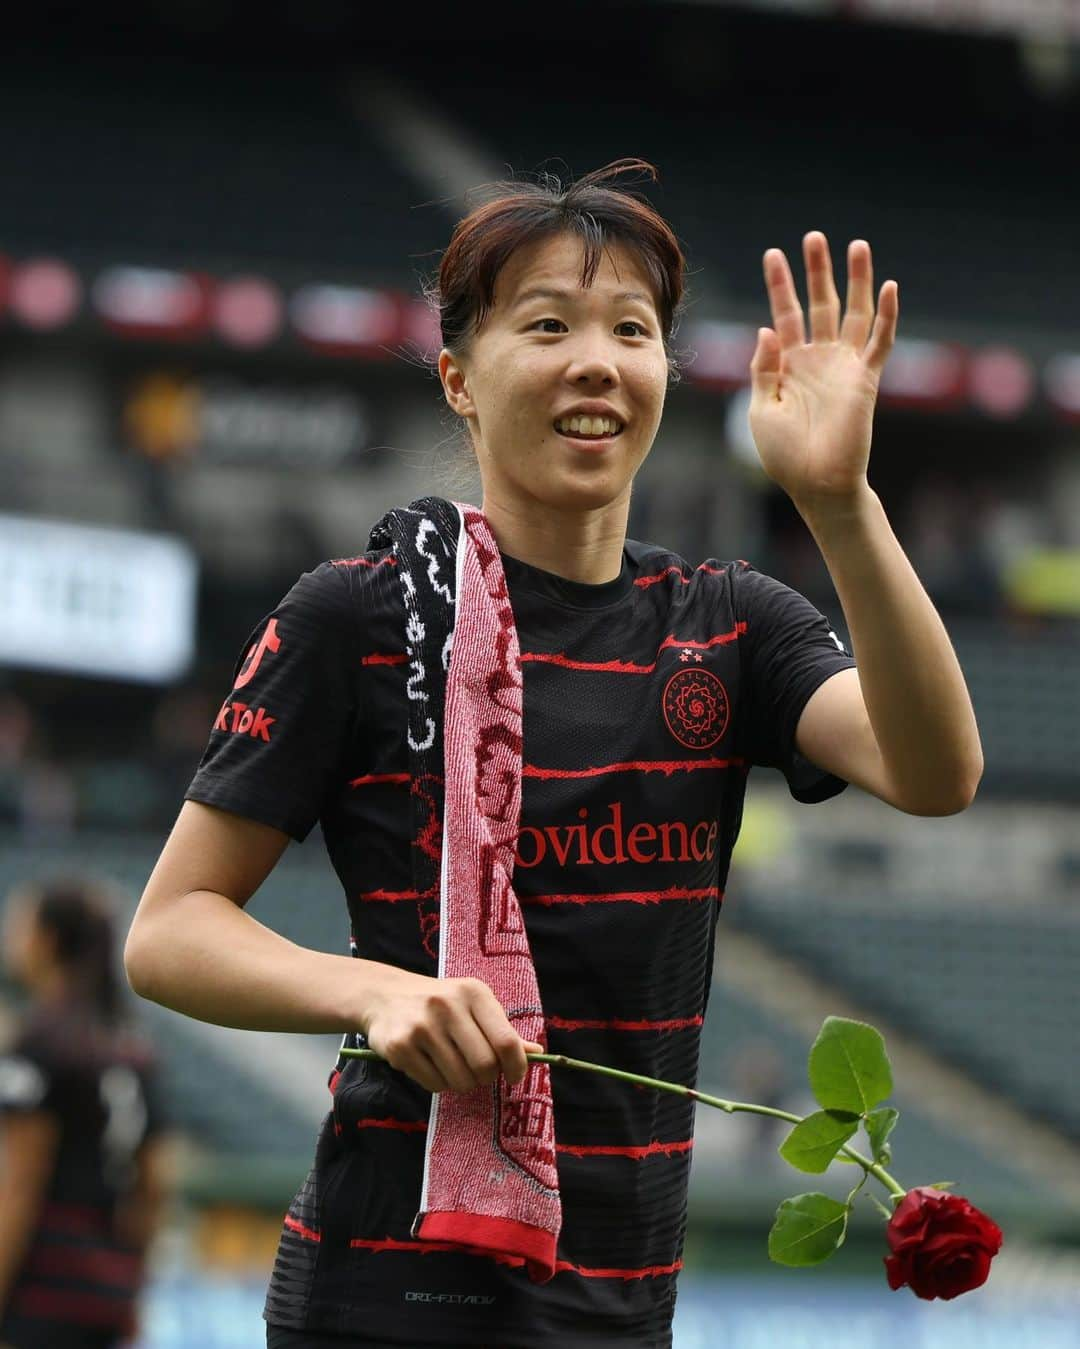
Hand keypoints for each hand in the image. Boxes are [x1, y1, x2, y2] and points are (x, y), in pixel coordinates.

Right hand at [359, 964, 542, 1093]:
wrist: (384, 995)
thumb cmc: (440, 1003)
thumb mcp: (473, 1005)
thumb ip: (503, 1029)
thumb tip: (536, 1052)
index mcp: (473, 992)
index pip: (506, 1041)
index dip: (516, 1066)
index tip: (514, 1075)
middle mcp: (448, 1006)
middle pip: (485, 1066)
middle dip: (485, 1076)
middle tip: (477, 1070)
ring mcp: (422, 1026)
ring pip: (459, 1080)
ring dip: (461, 1082)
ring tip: (451, 1064)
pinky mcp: (400, 1046)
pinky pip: (434, 1085)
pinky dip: (438, 1083)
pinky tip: (429, 1064)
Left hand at [748, 232, 897, 513]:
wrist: (816, 483)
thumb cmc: (785, 454)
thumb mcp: (762, 409)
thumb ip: (764, 368)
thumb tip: (766, 328)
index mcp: (789, 365)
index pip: (784, 315)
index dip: (780, 285)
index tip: (774, 254)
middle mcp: (819, 359)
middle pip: (820, 304)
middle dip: (817, 271)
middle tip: (815, 236)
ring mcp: (844, 367)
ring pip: (854, 313)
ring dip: (857, 280)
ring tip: (856, 245)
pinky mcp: (866, 380)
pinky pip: (879, 342)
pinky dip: (886, 316)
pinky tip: (890, 287)